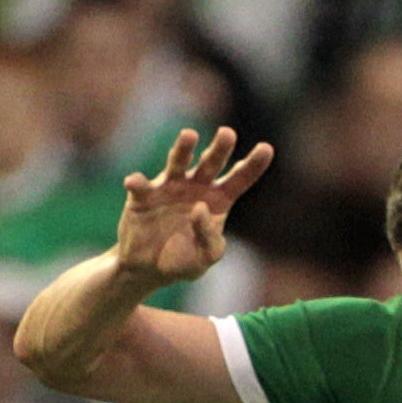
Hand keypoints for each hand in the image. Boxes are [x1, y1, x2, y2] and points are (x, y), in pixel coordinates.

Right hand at [114, 127, 273, 288]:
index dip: (253, 165)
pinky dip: (137, 182)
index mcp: (218, 201)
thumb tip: (200, 207)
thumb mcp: (205, 256)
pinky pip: (141, 186)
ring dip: (183, 149)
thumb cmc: (184, 260)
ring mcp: (169, 188)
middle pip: (211, 164)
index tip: (266, 148)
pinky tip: (135, 182)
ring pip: (178, 164)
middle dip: (219, 149)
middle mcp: (195, 188)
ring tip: (190, 135)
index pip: (239, 180)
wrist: (149, 269)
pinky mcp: (143, 196)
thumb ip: (209, 236)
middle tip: (228, 133)